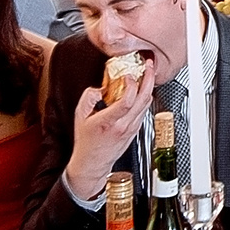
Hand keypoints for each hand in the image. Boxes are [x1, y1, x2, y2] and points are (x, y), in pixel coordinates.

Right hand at [64, 64, 150, 202]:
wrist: (93, 162)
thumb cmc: (86, 141)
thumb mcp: (79, 116)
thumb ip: (88, 98)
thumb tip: (100, 87)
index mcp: (108, 122)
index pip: (127, 102)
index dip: (131, 86)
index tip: (128, 75)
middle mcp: (123, 126)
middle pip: (143, 100)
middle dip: (148, 79)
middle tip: (149, 66)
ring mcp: (131, 128)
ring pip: (147, 104)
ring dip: (149, 87)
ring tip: (147, 73)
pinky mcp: (135, 130)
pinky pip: (144, 110)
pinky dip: (145, 97)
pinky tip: (142, 89)